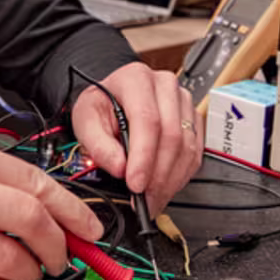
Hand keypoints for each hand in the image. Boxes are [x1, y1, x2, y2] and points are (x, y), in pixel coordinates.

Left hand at [69, 62, 200, 215]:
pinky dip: (180, 176)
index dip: (143, 157)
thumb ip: (98, 145)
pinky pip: (195, 153)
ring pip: (187, 147)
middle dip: (158, 175)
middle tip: (144, 200)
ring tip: (152, 199)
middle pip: (171, 135)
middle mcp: (165, 86)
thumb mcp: (85, 121)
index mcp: (136, 79)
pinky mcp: (193, 120)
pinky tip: (164, 187)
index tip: (135, 185)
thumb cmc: (100, 107)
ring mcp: (183, 102)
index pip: (147, 120)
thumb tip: (119, 167)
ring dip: (170, 180)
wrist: (112, 101)